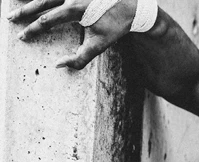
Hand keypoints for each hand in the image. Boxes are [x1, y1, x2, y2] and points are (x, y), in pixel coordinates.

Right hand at [6, 0, 138, 68]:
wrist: (134, 6)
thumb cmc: (117, 26)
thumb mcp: (100, 44)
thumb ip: (80, 58)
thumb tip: (57, 65)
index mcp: (75, 8)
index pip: (46, 20)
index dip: (32, 30)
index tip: (22, 37)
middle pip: (41, 1)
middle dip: (24, 11)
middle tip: (10, 18)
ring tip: (16, 3)